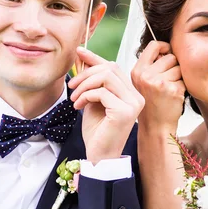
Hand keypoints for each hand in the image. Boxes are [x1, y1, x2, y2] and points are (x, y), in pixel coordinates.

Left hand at [69, 47, 143, 163]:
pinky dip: (86, 96)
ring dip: (85, 84)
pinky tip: (78, 107)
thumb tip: (82, 56)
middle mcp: (136, 96)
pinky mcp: (125, 112)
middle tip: (72, 86)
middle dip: (86, 73)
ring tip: (75, 98)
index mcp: (130, 93)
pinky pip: (102, 92)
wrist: (100, 156)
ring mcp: (133, 104)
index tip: (79, 52)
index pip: (114, 67)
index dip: (95, 58)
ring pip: (106, 77)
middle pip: (110, 68)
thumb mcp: (92, 100)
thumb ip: (91, 81)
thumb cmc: (97, 131)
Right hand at [130, 41, 185, 133]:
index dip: (164, 47)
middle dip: (173, 67)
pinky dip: (182, 88)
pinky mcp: (173, 90)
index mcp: (137, 71)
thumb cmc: (151, 104)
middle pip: (170, 57)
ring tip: (169, 90)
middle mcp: (146, 75)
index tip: (167, 53)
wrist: (155, 127)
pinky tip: (174, 97)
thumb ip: (150, 65)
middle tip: (167, 81)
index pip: (154, 45)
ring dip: (178, 78)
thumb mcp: (142, 82)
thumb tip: (166, 48)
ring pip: (179, 68)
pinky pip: (184, 80)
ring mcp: (160, 83)